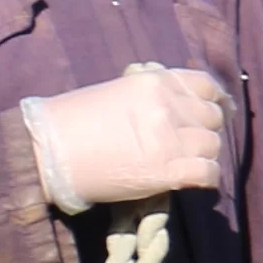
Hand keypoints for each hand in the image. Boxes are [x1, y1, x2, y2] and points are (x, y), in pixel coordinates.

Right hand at [24, 63, 228, 209]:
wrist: (48, 151)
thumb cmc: (75, 120)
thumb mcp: (118, 92)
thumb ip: (152, 96)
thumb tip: (176, 105)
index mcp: (155, 82)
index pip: (206, 85)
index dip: (214, 101)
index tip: (211, 112)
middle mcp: (167, 107)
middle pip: (212, 117)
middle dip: (205, 129)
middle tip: (191, 142)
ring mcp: (169, 140)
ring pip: (213, 145)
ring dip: (204, 154)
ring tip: (186, 161)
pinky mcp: (166, 172)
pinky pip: (208, 173)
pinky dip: (208, 178)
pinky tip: (195, 180)